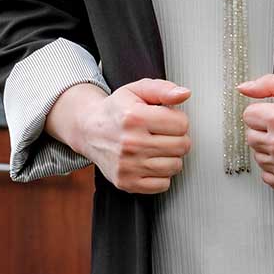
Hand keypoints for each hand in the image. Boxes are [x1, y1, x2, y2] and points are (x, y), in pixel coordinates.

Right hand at [72, 78, 191, 193]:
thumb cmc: (117, 109)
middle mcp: (130, 143)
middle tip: (165, 132)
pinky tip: (151, 161)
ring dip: (172, 156)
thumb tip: (184, 94)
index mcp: (134, 117)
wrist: (89, 129)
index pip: (181, 124)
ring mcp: (127, 165)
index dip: (179, 119)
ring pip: (175, 166)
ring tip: (158, 146)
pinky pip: (163, 184)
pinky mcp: (126, 182)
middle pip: (181, 146)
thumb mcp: (138, 89)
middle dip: (178, 137)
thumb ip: (164, 89)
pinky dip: (162, 174)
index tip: (168, 118)